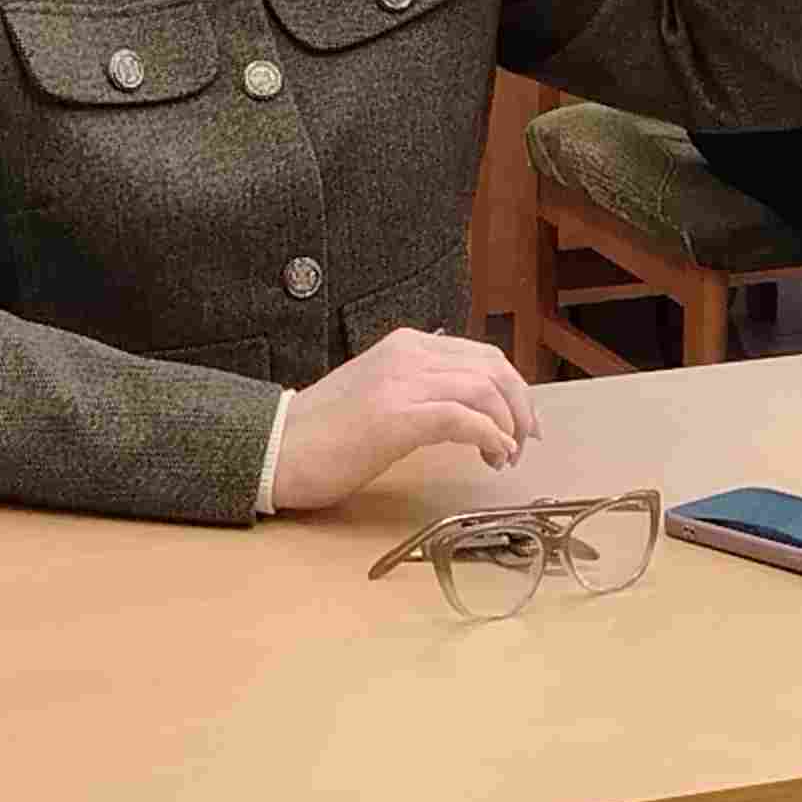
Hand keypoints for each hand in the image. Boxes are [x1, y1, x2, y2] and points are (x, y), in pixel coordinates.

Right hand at [272, 328, 540, 511]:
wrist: (276, 448)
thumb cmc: (324, 432)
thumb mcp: (380, 392)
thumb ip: (420, 388)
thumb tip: (469, 409)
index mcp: (405, 344)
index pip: (481, 354)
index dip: (513, 389)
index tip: (521, 423)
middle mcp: (408, 354)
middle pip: (493, 367)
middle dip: (521, 405)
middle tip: (525, 442)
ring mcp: (401, 383)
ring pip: (485, 389)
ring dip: (508, 425)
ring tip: (505, 456)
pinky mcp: (396, 417)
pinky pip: (464, 418)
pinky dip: (490, 437)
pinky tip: (491, 456)